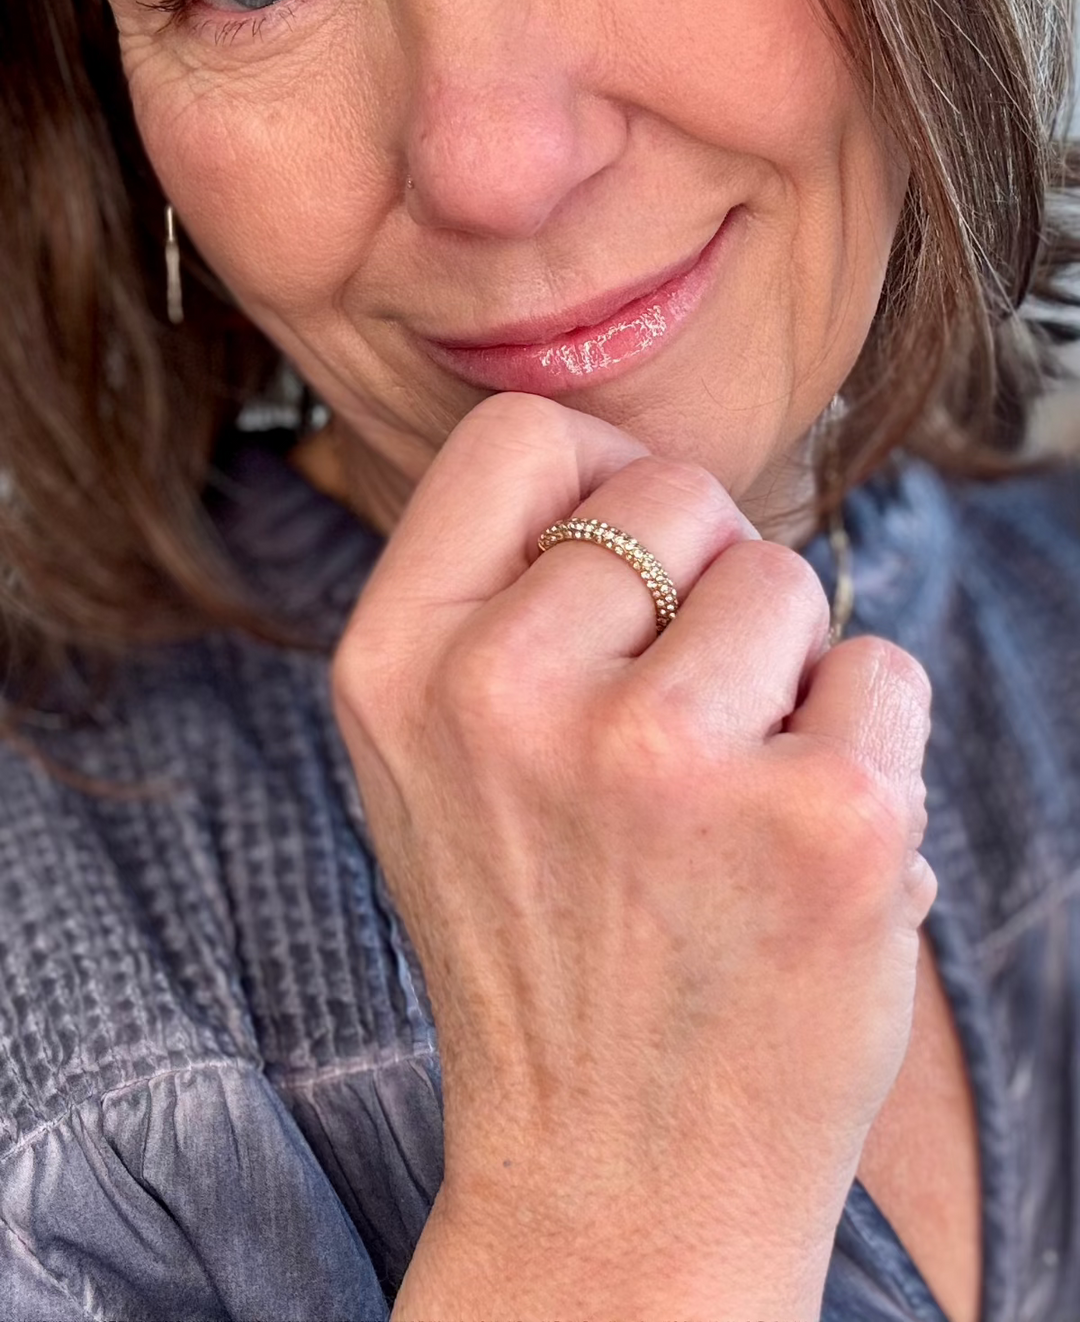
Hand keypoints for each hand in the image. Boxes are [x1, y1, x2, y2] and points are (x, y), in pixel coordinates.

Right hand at [332, 392, 935, 1310]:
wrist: (616, 1184)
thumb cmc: (541, 952)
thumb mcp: (437, 768)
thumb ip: (499, 607)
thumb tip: (638, 475)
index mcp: (395, 672)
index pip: (518, 437)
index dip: (598, 471)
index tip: (635, 556)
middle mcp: (505, 700)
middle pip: (674, 494)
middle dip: (705, 580)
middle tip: (687, 717)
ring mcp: (663, 759)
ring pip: (787, 577)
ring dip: (786, 671)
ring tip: (735, 800)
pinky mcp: (821, 822)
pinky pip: (882, 669)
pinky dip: (868, 743)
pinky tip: (804, 851)